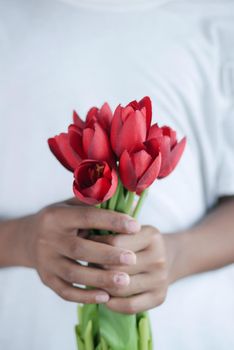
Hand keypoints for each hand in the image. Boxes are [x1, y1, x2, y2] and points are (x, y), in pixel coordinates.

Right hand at [16, 199, 140, 303]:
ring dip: (100, 279)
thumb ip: (98, 203)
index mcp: (57, 216)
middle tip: (132, 259)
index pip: (87, 217)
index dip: (112, 221)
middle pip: (79, 249)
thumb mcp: (73, 204)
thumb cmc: (61, 219)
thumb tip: (132, 202)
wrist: (29, 238)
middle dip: (107, 255)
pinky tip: (105, 297)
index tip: (135, 226)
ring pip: (73, 273)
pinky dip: (85, 296)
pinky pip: (65, 291)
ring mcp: (45, 261)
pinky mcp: (46, 279)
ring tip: (125, 281)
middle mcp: (48, 238)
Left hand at [90, 225, 174, 313]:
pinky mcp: (159, 297)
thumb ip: (110, 230)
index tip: (84, 245)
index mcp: (151, 236)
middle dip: (96, 266)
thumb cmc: (138, 241)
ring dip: (102, 285)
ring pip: (121, 288)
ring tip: (93, 279)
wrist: (166, 256)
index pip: (115, 244)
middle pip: (116, 267)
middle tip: (86, 264)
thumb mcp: (129, 229)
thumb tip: (81, 236)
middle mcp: (159, 258)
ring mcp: (161, 279)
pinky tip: (104, 297)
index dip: (95, 245)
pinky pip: (130, 306)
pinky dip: (113, 304)